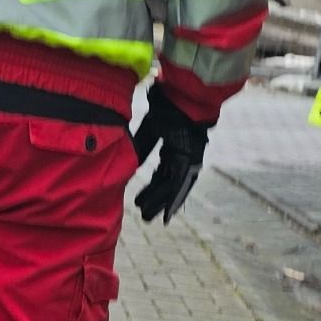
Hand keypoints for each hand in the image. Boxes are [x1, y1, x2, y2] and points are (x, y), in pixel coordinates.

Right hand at [131, 90, 208, 224]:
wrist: (182, 102)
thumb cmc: (167, 110)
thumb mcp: (148, 132)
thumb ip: (140, 148)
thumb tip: (130, 163)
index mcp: (173, 150)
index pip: (161, 175)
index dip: (153, 189)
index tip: (142, 201)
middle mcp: (181, 158)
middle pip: (166, 184)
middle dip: (154, 201)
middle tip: (144, 215)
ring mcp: (188, 162)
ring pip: (172, 189)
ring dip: (159, 205)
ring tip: (147, 218)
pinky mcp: (190, 164)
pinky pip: (180, 186)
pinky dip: (173, 201)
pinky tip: (166, 215)